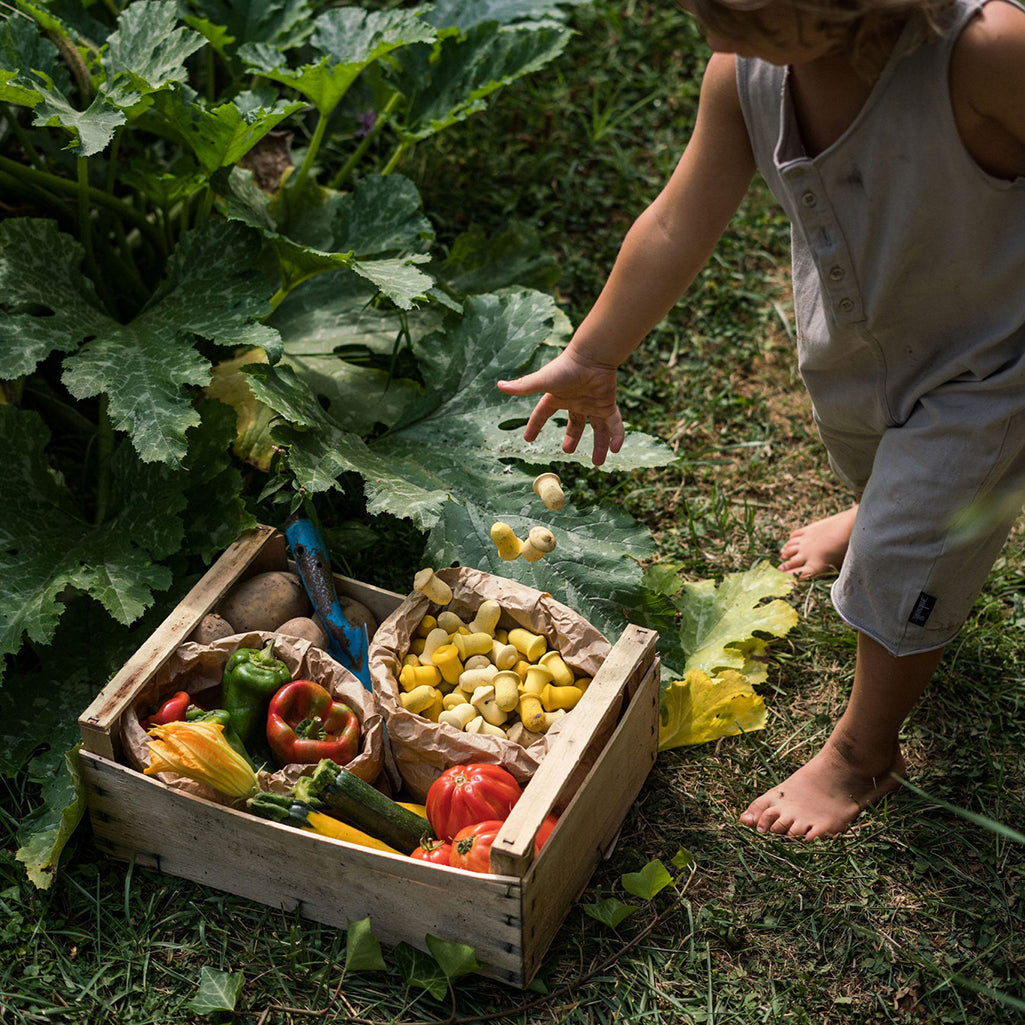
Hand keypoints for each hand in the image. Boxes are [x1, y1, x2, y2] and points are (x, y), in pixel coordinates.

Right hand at [497, 349, 624, 465]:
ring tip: (598, 463)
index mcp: (558, 397)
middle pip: (574, 424)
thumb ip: (523, 386)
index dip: (535, 425)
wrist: (592, 357)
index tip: (528, 439)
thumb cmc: (566, 367)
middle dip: (572, 437)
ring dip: (599, 445)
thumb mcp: (542, 381)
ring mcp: (593, 404)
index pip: (543, 414)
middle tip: (567, 451)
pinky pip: (615, 424)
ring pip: (597, 429)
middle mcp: (576, 402)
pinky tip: (616, 449)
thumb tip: (499, 385)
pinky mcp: (608, 404)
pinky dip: (617, 436)